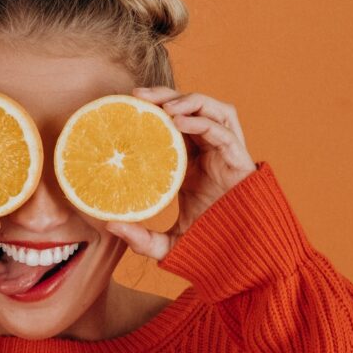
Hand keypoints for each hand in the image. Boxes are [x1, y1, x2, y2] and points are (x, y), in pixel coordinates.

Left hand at [105, 86, 257, 261]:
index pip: (173, 123)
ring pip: (212, 109)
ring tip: (163, 106)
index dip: (153, 110)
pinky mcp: (240, 160)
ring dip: (188, 100)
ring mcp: (226, 154)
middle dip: (165, 95)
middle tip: (137, 95)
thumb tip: (110, 226)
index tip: (126, 105)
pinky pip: (223, 131)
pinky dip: (202, 121)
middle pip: (190, 108)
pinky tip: (179, 122)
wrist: (241, 257)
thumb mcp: (167, 243)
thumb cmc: (209, 245)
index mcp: (191, 162)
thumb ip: (141, 238)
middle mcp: (209, 152)